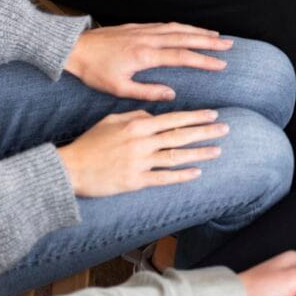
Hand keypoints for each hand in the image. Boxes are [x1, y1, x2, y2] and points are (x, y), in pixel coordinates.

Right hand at [57, 109, 226, 196]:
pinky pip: (164, 178)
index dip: (195, 116)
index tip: (213, 113)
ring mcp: (140, 162)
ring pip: (176, 156)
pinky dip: (181, 175)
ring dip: (199, 153)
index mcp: (137, 124)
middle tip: (225, 128)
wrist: (70, 168)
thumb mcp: (111, 120)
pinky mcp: (135, 181)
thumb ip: (135, 115)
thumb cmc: (89, 143)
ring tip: (218, 150)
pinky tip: (197, 172)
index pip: (173, 118)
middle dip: (205, 131)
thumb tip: (154, 114)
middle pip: (180, 135)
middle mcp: (142, 142)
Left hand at [64, 23, 230, 100]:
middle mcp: (148, 39)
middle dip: (209, 41)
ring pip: (177, 27)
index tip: (221, 64)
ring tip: (215, 35)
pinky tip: (188, 29)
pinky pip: (165, 24)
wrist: (73, 48)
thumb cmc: (94, 71)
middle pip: (185, 37)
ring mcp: (143, 30)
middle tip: (229, 44)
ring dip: (198, 31)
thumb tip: (171, 95)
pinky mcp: (136, 26)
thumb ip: (147, 92)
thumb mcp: (118, 88)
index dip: (204, 60)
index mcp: (145, 55)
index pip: (182, 57)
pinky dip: (181, 26)